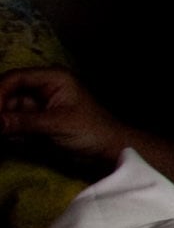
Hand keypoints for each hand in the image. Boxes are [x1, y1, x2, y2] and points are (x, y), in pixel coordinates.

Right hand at [0, 66, 130, 165]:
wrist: (108, 149)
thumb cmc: (92, 130)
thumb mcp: (58, 124)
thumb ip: (24, 122)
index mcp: (53, 78)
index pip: (16, 78)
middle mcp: (43, 87)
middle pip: (8, 92)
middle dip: (0, 108)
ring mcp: (38, 104)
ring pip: (8, 109)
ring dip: (3, 121)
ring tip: (9, 134)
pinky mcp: (35, 120)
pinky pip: (13, 122)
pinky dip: (8, 130)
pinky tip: (12, 138)